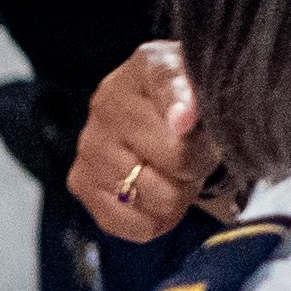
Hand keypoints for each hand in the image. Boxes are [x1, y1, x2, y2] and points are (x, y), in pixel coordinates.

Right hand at [73, 42, 212, 243]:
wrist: (163, 122)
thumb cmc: (191, 107)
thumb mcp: (209, 86)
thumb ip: (200, 92)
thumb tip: (182, 121)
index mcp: (147, 67)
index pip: (169, 85)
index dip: (185, 109)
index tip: (193, 124)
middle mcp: (108, 104)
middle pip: (176, 158)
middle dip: (196, 165)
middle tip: (194, 157)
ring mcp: (90, 146)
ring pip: (158, 197)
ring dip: (176, 196)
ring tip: (172, 176)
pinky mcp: (81, 183)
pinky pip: (127, 222)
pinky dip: (151, 221)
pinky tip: (153, 199)